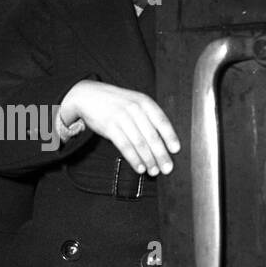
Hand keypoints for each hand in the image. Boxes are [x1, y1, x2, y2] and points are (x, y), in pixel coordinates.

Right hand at [58, 81, 179, 175]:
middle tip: (168, 168)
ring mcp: (121, 117)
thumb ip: (148, 116)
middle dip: (161, 154)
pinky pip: (125, 146)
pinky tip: (139, 167)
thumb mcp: (134, 102)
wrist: (89, 95)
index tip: (176, 150)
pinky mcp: (109, 127)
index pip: (161, 120)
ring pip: (139, 143)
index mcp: (144, 102)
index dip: (170, 136)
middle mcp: (134, 109)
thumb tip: (164, 140)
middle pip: (151, 135)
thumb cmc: (116, 102)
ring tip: (154, 171)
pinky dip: (134, 159)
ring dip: (148, 160)